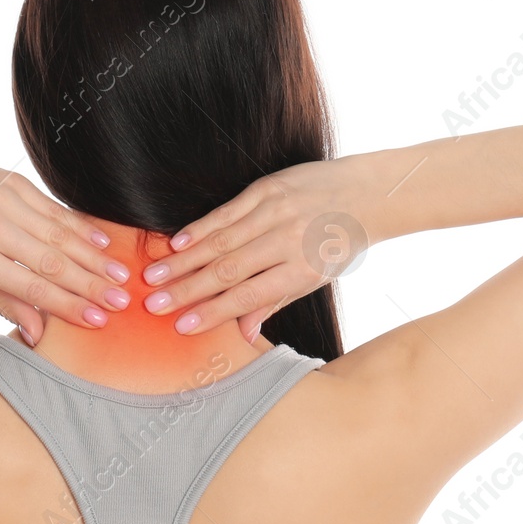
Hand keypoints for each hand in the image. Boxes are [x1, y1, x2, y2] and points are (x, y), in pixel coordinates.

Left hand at [0, 159, 130, 343]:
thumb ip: (3, 304)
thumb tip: (38, 335)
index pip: (31, 287)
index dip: (68, 305)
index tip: (99, 320)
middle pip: (51, 261)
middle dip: (91, 283)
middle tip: (121, 301)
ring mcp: (1, 198)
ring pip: (58, 233)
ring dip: (93, 256)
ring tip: (120, 276)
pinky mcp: (12, 180)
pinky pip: (53, 207)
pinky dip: (80, 226)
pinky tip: (103, 242)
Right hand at [136, 158, 373, 338]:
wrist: (369, 194)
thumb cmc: (340, 244)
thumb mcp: (316, 280)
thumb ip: (274, 303)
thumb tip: (241, 336)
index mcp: (303, 270)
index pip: (249, 296)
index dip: (212, 312)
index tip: (181, 325)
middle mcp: (289, 240)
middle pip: (228, 270)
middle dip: (186, 289)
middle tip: (153, 304)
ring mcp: (277, 211)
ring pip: (221, 240)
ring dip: (183, 260)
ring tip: (153, 277)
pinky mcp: (268, 188)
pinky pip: (227, 211)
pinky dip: (200, 227)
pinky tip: (175, 243)